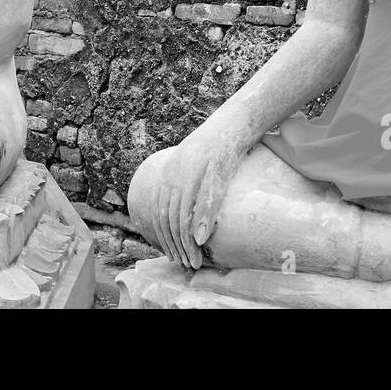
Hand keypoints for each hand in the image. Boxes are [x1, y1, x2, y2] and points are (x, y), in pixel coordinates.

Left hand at [150, 124, 245, 269]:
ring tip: (194, 260)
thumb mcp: (194, 171)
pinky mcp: (211, 171)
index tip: (172, 256)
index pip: (159, 214)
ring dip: (187, 242)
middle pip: (169, 219)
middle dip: (175, 245)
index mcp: (168, 176)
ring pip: (183, 215)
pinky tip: (200, 240)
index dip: (164, 238)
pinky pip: (204, 201)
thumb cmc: (213, 150)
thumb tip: (186, 219)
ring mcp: (192, 173)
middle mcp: (175, 175)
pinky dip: (200, 221)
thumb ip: (185, 193)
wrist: (231, 125)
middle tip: (184, 264)